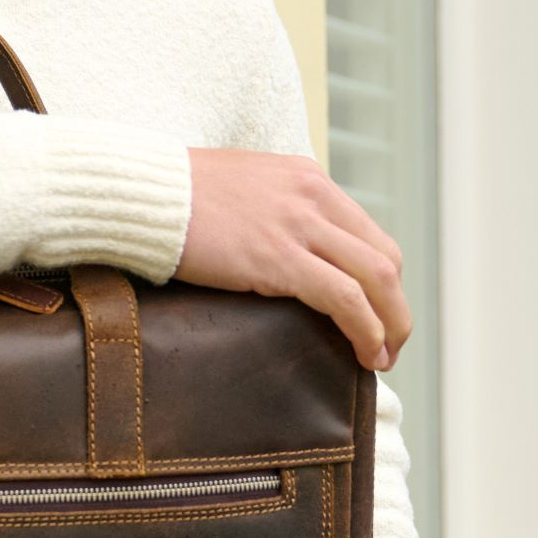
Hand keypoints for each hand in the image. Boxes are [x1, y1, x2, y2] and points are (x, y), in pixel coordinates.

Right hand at [178, 148, 411, 372]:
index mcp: (306, 179)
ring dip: (390, 325)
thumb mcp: (241, 185)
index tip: (376, 313)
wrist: (142, 192)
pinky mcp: (280, 259)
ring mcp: (300, 226)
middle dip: (395, 308)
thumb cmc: (173, 195)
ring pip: (377, 279)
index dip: (382, 281)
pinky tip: (364, 354)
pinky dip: (365, 330)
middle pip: (384, 257)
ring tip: (382, 358)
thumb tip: (277, 245)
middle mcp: (314, 197)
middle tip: (389, 344)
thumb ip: (271, 208)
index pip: (368, 233)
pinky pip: (345, 299)